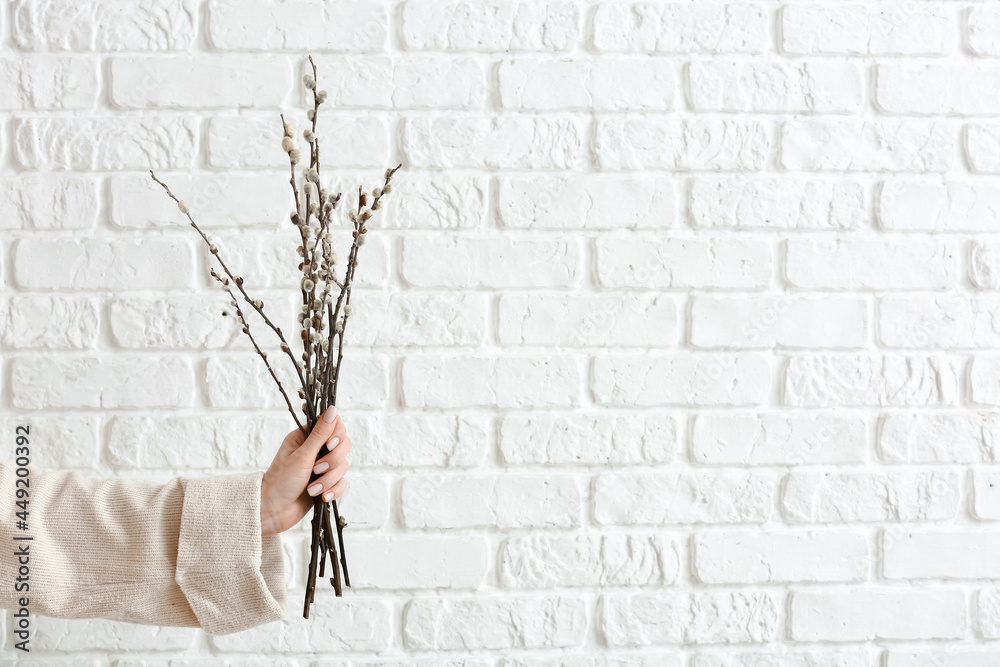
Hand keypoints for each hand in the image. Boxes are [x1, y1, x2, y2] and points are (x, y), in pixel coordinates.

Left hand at [259, 405, 351, 535]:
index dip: (337, 435)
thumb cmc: (281, 482)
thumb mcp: (302, 456)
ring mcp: (322, 467)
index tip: (329, 445)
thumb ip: (320, 434)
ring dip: (329, 480)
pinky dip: (333, 490)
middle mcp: (316, 450)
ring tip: (313, 489)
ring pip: (343, 466)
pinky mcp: (326, 483)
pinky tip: (322, 497)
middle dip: (333, 461)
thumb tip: (333, 410)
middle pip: (343, 446)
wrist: (273, 511)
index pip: (334, 425)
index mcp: (306, 437)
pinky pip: (342, 483)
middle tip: (317, 469)